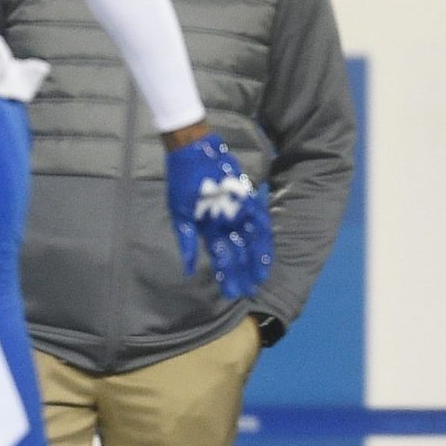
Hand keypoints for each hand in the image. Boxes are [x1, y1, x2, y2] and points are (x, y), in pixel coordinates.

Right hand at [164, 132, 272, 298]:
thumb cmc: (182, 180)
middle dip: (242, 273)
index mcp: (208, 229)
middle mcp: (225, 224)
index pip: (220, 257)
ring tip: (260, 278)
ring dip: (255, 260)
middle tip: (248, 292)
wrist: (193, 152)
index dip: (226, 275)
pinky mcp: (247, 198)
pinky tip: (265, 253)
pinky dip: (262, 238)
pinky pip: (259, 221)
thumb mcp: (179, 214)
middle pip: (237, 254)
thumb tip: (186, 271)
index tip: (232, 294)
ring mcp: (237, 212)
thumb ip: (185, 242)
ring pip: (250, 242)